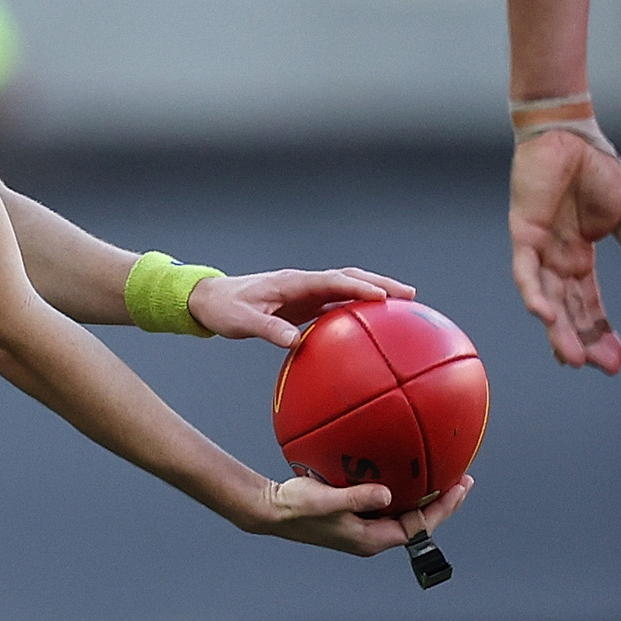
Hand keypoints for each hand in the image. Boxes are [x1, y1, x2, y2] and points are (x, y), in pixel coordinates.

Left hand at [187, 266, 413, 345]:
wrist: (210, 299)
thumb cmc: (224, 309)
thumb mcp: (241, 322)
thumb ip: (267, 329)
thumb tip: (294, 342)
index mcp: (292, 282)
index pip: (332, 281)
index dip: (358, 287)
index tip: (383, 297)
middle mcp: (303, 282)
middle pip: (349, 278)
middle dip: (380, 284)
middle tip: (410, 296)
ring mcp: (305, 291)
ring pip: (346, 288)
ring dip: (373, 293)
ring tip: (404, 306)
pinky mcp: (303, 303)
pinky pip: (336, 303)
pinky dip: (357, 308)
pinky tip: (373, 324)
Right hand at [248, 471, 474, 556]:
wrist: (272, 511)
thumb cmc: (295, 507)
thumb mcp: (326, 501)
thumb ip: (356, 498)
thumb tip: (387, 493)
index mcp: (371, 539)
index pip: (419, 528)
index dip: (443, 508)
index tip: (459, 487)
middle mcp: (373, 536)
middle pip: (419, 522)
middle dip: (443, 502)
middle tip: (462, 479)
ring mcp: (365, 528)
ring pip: (405, 514)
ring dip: (425, 496)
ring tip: (443, 475)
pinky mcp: (357, 516)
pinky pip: (390, 505)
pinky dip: (404, 490)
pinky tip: (405, 472)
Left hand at [508, 121, 620, 374]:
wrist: (571, 134)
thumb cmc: (596, 170)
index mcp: (580, 258)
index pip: (590, 305)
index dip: (602, 332)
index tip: (617, 360)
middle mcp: (557, 261)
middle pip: (570, 311)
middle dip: (584, 341)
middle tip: (603, 368)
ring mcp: (539, 251)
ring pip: (547, 301)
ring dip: (559, 330)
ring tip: (573, 359)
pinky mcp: (524, 234)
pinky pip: (527, 272)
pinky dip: (534, 294)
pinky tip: (545, 317)